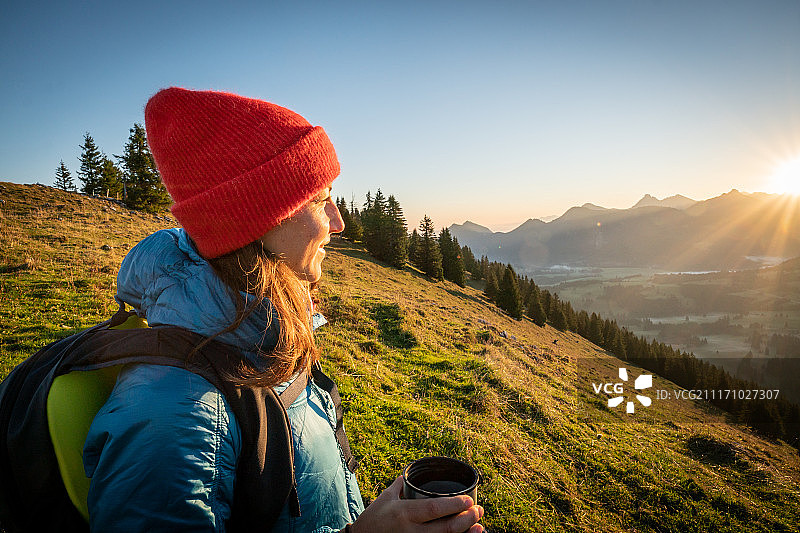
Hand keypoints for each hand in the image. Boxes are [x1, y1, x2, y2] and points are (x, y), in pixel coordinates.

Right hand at [350, 475, 483, 532]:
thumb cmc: (372, 520)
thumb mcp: (385, 499)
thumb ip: (399, 486)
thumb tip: (409, 473)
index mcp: (404, 513)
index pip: (434, 508)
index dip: (455, 505)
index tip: (469, 500)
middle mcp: (411, 531)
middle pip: (446, 528)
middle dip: (467, 519)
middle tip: (479, 510)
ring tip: (479, 526)